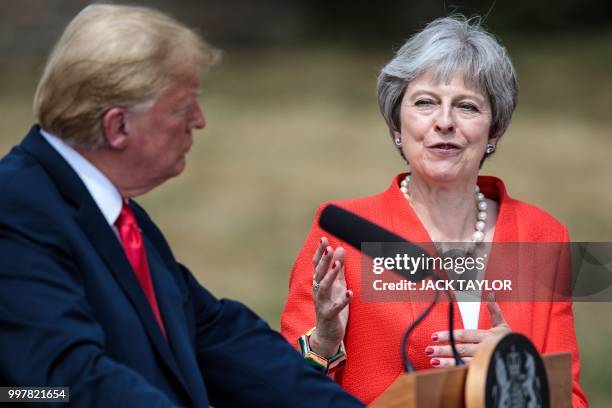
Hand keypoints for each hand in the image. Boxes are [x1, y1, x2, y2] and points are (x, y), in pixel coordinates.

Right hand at [309, 236, 351, 357]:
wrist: (327, 333)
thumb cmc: (332, 305)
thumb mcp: (337, 285)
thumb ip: (338, 268)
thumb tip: (340, 248)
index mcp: (320, 283)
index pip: (317, 265)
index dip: (320, 252)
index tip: (323, 239)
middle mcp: (318, 291)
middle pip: (319, 273)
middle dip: (324, 260)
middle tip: (329, 247)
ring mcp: (322, 304)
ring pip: (323, 288)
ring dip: (330, 276)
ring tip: (337, 265)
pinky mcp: (329, 316)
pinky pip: (334, 308)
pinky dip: (342, 300)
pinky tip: (350, 293)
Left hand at [425, 294, 509, 367]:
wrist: (524, 359)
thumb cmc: (509, 341)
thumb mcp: (503, 325)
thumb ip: (495, 311)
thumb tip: (491, 294)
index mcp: (487, 336)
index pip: (464, 335)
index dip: (449, 335)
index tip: (434, 336)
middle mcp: (484, 349)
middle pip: (461, 349)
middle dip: (444, 350)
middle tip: (429, 350)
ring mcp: (484, 362)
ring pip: (463, 363)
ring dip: (447, 363)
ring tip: (433, 361)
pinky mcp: (484, 372)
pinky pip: (468, 372)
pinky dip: (455, 372)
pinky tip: (443, 371)